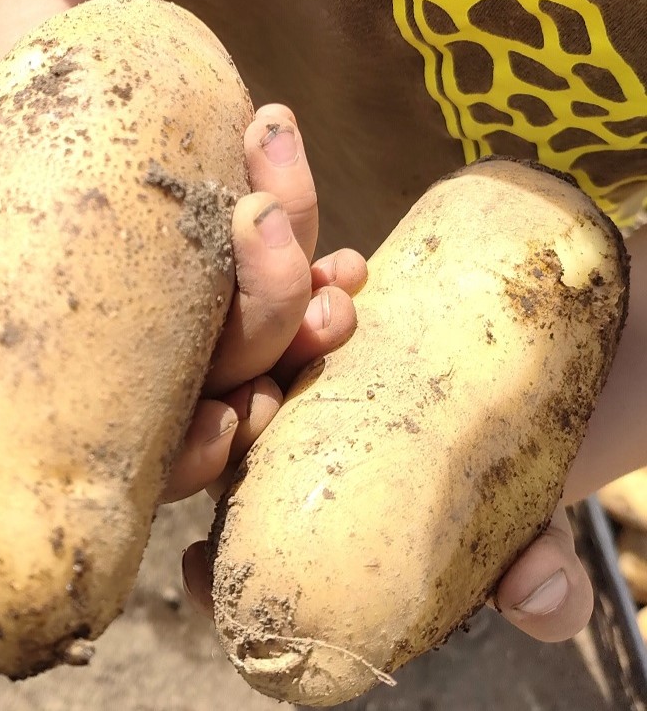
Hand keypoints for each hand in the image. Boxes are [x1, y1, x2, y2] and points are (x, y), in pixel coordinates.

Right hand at [0, 104, 366, 510]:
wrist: (42, 175)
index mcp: (94, 403)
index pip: (160, 459)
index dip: (199, 454)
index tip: (225, 422)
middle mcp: (163, 381)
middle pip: (237, 381)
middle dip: (269, 328)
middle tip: (278, 252)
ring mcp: (209, 330)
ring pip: (279, 340)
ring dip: (310, 308)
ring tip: (336, 270)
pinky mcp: (239, 277)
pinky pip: (294, 283)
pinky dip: (318, 268)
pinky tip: (345, 256)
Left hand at [170, 112, 593, 646]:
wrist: (528, 380)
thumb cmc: (504, 475)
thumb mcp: (518, 527)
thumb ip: (530, 574)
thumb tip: (541, 599)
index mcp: (269, 496)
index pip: (207, 489)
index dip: (201, 461)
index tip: (237, 422)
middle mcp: (251, 420)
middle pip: (212, 372)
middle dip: (245, 316)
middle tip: (277, 253)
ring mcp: (266, 349)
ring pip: (231, 296)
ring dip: (251, 232)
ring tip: (272, 170)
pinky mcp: (287, 286)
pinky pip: (265, 237)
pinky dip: (277, 192)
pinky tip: (279, 142)